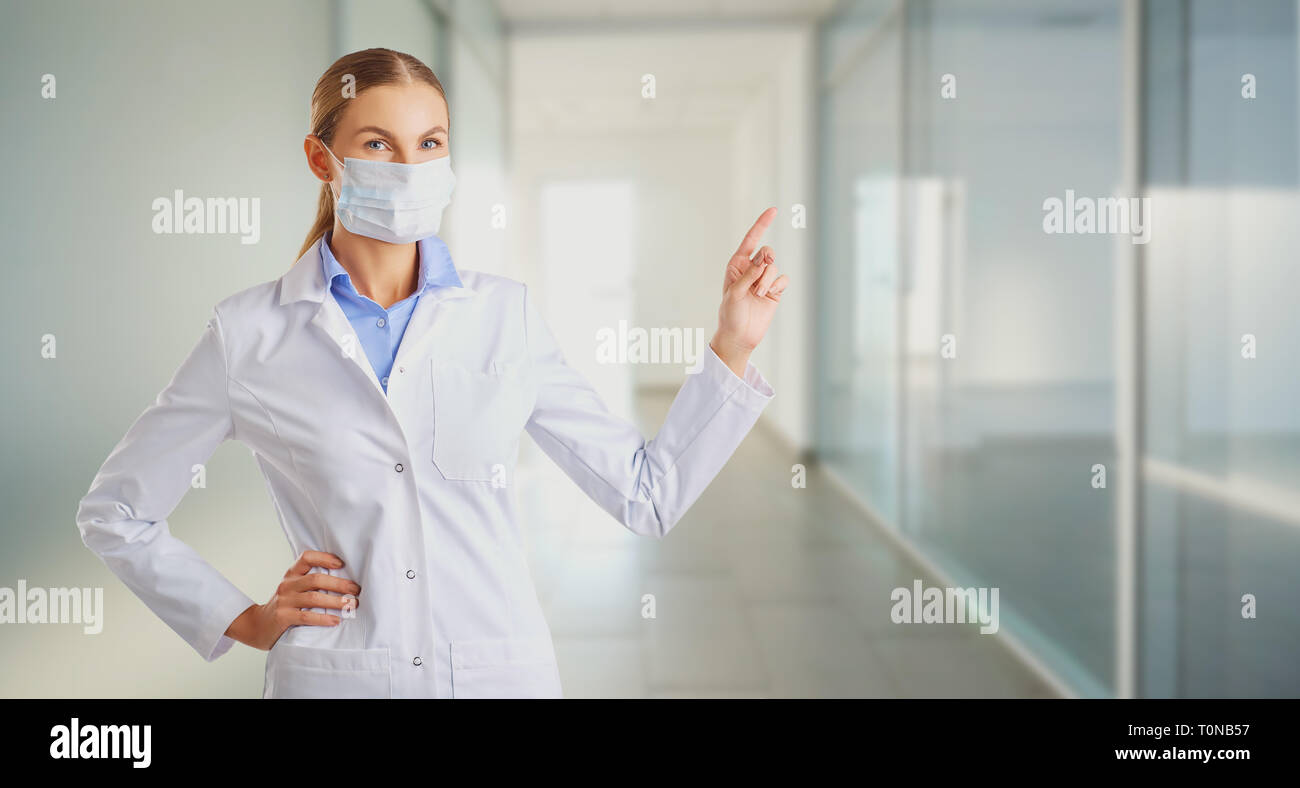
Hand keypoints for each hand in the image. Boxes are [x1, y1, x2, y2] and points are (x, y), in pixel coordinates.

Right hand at [224, 550, 360, 650]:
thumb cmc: (284, 606)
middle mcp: (287, 585)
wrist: (256, 625)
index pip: (306, 557)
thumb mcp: (293, 589)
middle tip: (356, 591)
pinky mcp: (283, 617)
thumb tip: (345, 582)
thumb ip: (310, 583)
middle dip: (339, 584)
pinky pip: (306, 617)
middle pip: (316, 580)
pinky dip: (323, 618)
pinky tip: (336, 620)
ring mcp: (284, 601)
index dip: (325, 558)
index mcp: (291, 575)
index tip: (342, 564)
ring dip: (336, 601)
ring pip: (314, 598)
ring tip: (351, 605)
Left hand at [712, 207, 788, 376]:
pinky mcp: (774, 291)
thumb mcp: (735, 292)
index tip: (773, 210)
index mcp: (737, 264)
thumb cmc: (730, 313)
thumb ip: (750, 273)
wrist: (740, 336)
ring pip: (774, 268)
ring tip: (757, 296)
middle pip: (767, 252)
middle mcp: (751, 269)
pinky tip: (769, 297)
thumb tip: (765, 256)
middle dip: (764, 264)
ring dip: (766, 282)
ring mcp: (764, 280)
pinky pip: (783, 280)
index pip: (751, 239)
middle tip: (758, 279)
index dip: (762, 224)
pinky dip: (777, 287)